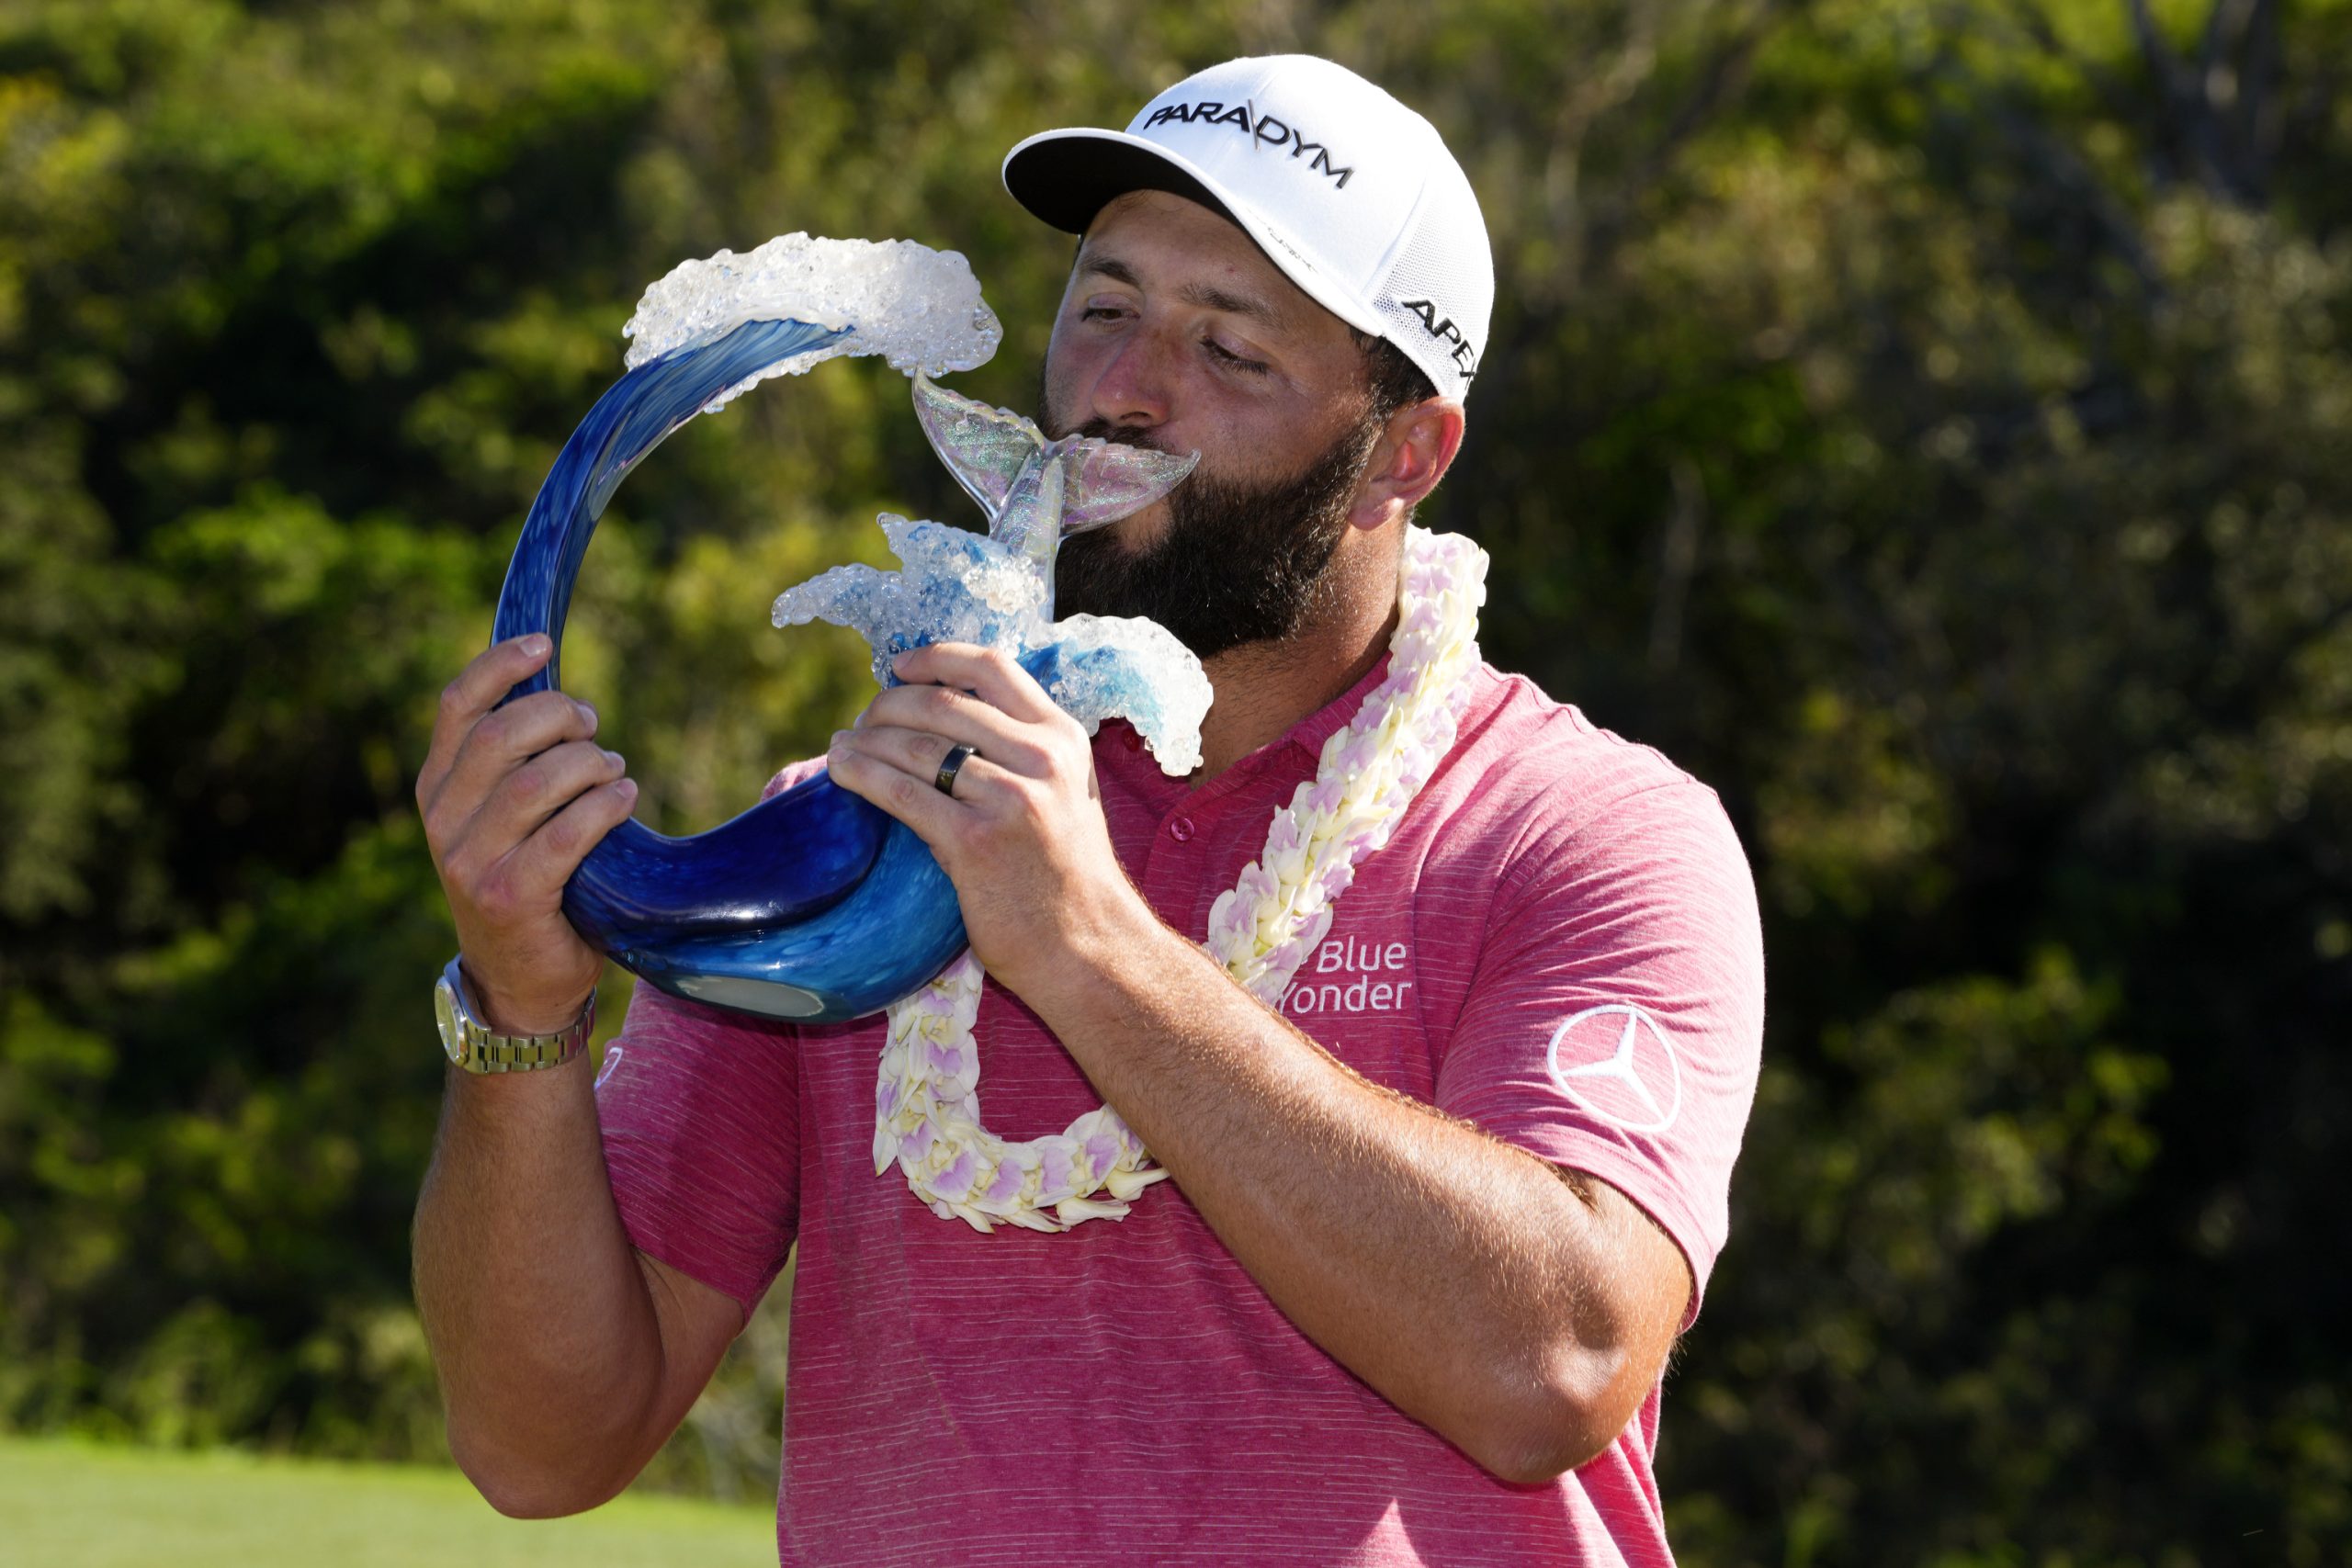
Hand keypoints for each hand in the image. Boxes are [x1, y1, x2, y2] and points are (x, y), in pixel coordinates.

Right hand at [415, 635, 635, 1032]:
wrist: (521, 982)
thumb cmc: (531, 885)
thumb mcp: (509, 819)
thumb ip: (519, 765)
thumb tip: (566, 701)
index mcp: (436, 789)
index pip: (457, 708)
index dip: (500, 666)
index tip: (544, 645)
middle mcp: (442, 821)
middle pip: (501, 737)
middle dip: (560, 718)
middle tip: (595, 728)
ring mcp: (469, 862)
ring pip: (535, 783)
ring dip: (589, 765)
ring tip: (615, 772)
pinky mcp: (508, 897)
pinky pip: (564, 836)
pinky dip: (602, 808)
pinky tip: (624, 798)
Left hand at [825, 642, 1150, 996]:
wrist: (1088, 949)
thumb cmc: (1067, 877)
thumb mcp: (1067, 794)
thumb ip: (1023, 753)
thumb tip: (946, 720)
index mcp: (1063, 738)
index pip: (992, 666)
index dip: (936, 657)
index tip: (899, 666)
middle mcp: (1041, 759)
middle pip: (942, 702)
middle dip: (887, 705)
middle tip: (861, 722)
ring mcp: (1010, 799)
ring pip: (915, 745)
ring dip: (864, 740)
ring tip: (839, 748)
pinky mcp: (975, 842)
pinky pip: (902, 794)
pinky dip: (862, 776)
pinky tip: (841, 773)